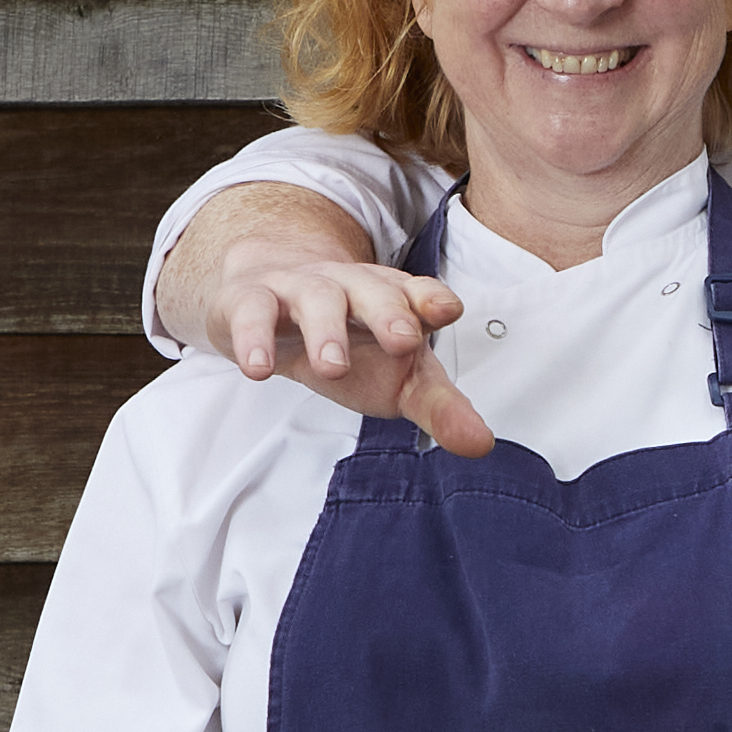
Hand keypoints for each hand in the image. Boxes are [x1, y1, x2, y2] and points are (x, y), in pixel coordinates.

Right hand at [158, 183, 497, 456]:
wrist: (265, 296)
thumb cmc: (347, 341)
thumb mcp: (396, 376)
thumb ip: (439, 407)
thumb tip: (481, 445)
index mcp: (392, 300)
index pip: (417, 293)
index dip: (431, 298)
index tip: (445, 310)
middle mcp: (350, 287)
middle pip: (372, 289)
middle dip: (389, 311)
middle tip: (403, 341)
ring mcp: (299, 289)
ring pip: (316, 297)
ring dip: (325, 329)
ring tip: (333, 367)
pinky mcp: (249, 300)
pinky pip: (252, 312)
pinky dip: (254, 338)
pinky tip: (258, 367)